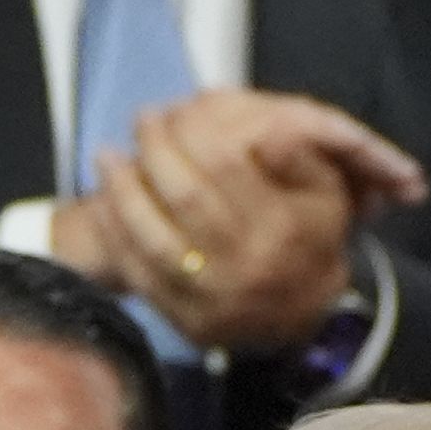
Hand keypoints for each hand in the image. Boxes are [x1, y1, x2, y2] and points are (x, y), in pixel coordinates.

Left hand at [60, 91, 420, 354]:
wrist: (303, 314)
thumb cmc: (308, 237)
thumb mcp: (326, 190)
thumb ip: (299, 155)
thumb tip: (268, 131)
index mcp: (279, 227)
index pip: (225, 164)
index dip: (191, 129)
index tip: (173, 109)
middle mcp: (244, 266)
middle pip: (184, 196)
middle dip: (155, 149)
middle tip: (142, 119)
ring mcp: (212, 298)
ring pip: (153, 238)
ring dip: (122, 192)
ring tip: (107, 157)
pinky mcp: (186, 320)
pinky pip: (139, 274)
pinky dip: (115, 235)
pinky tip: (104, 201)